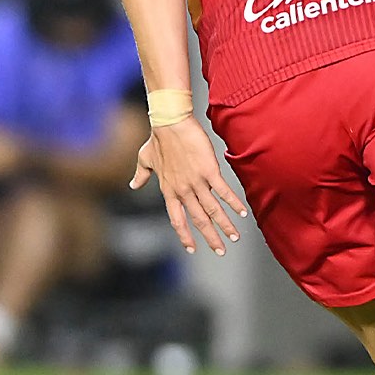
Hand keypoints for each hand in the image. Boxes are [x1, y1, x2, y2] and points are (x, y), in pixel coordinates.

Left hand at [130, 117, 247, 255]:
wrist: (169, 123)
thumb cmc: (158, 139)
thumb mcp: (145, 159)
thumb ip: (141, 174)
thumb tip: (133, 184)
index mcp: (169, 190)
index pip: (177, 220)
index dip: (185, 235)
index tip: (192, 248)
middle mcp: (182, 190)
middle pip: (198, 220)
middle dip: (210, 237)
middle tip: (220, 251)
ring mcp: (196, 181)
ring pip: (212, 209)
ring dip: (224, 225)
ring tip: (234, 237)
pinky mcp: (209, 170)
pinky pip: (223, 191)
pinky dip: (232, 203)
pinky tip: (241, 212)